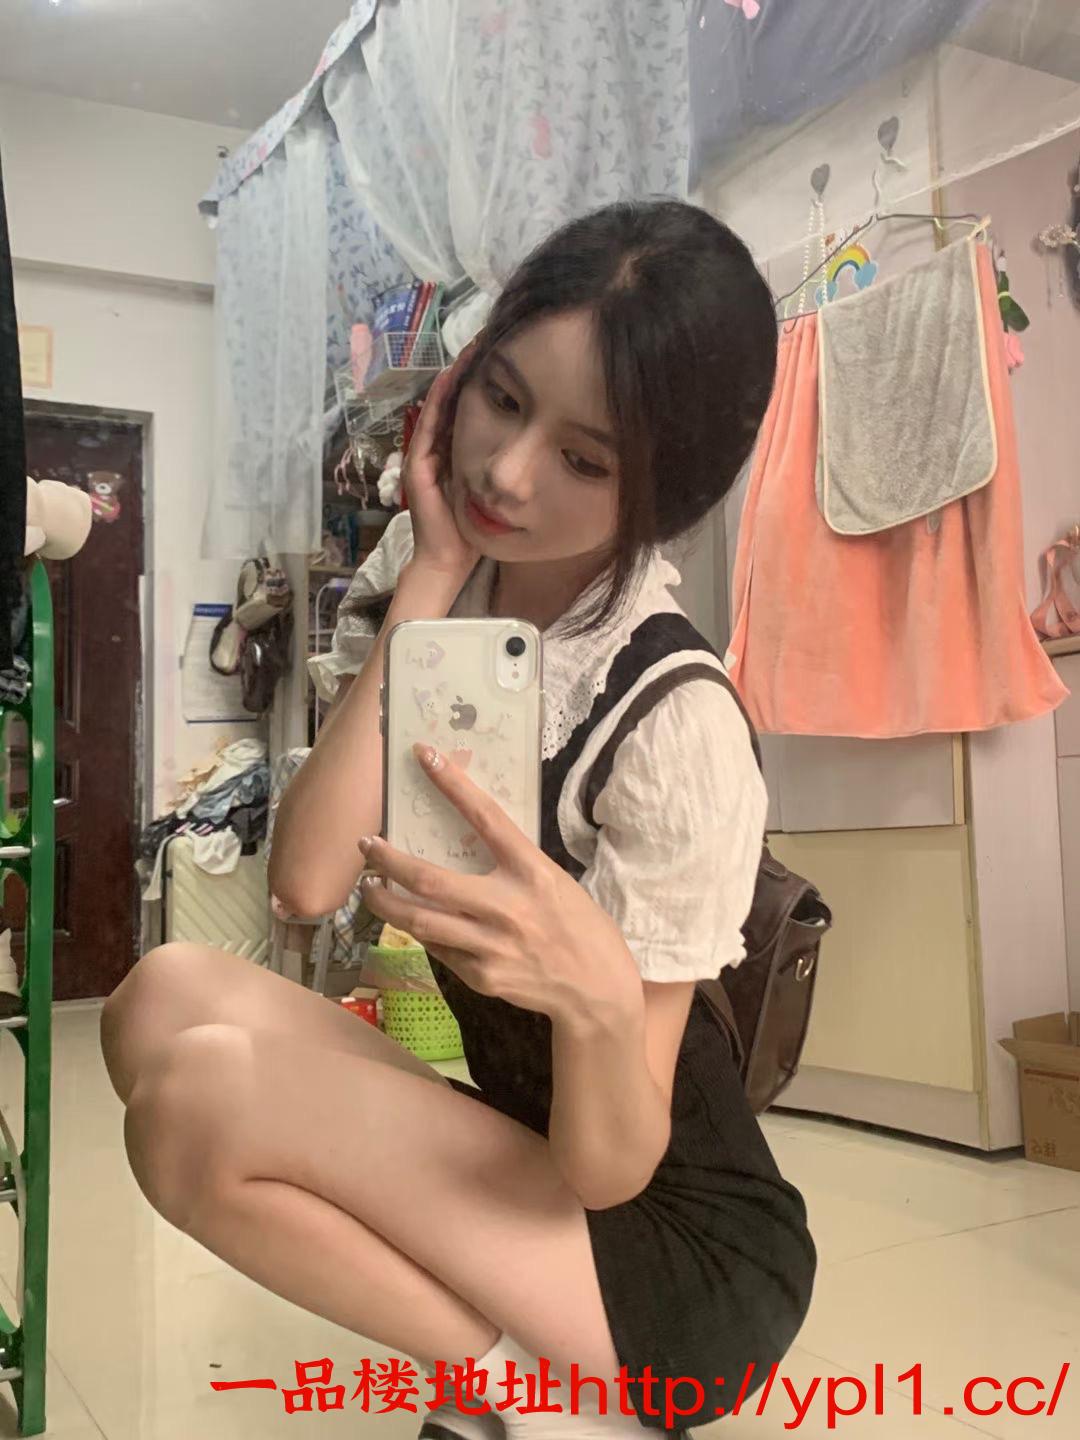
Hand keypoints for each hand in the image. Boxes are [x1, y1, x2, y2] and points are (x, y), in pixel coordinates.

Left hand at [358, 744, 642, 1024]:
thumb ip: (512, 866)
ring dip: (386, 902)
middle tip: (366, 845)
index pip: (486, 817)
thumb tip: (466, 842)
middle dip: (388, 861)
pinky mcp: (482, 977)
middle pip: (430, 879)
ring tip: (370, 887)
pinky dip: (422, 932)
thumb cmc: (580, 926)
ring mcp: (492, 946)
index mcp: (533, 872)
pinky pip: (439, 950)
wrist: (597, 989)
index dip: (452, 784)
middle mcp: (509, 907)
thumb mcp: (553, 882)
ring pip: (420, 921)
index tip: (424, 755)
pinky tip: (414, 922)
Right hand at [402, 353, 479, 583]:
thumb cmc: (473, 531)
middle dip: (467, 370)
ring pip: (439, 406)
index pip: (467, 408)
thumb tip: (533, 443)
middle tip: (484, 337)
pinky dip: (438, 401)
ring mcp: (424, 456)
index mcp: (455, 453)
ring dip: (452, 377)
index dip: (480, 381)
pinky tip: (449, 377)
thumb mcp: (492, 489)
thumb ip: (501, 467)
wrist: (449, 560)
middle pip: (452, 401)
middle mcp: (437, 450)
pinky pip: (429, 426)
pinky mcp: (418, 467)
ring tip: (469, 347)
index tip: (501, 353)